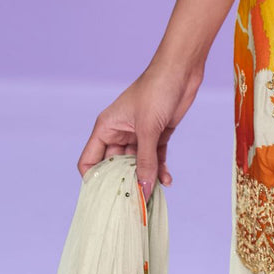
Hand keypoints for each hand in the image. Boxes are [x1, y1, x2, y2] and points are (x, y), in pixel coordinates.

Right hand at [77, 61, 203, 201]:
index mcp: (106, 128)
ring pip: (137, 165)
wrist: (182, 69)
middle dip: (124, 185)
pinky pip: (155, 158)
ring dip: (145, 179)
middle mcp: (119, 133)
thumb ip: (145, 161)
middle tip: (133, 205)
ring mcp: (139, 134)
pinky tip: (167, 181)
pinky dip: (160, 169)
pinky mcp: (158, 133)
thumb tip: (141, 191)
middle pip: (115, 168)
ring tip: (152, 197)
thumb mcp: (149, 129)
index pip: (90, 161)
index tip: (106, 199)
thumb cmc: (157, 90)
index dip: (94, 181)